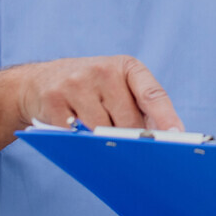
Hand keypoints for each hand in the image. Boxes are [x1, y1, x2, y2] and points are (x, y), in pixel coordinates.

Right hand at [12, 55, 182, 131]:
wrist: (40, 81)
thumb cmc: (92, 90)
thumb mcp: (118, 87)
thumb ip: (141, 108)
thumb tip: (162, 140)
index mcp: (127, 67)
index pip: (152, 93)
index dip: (165, 117)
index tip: (176, 136)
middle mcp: (103, 70)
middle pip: (127, 120)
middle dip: (130, 138)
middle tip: (129, 148)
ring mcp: (76, 83)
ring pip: (101, 130)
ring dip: (103, 141)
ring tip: (101, 138)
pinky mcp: (55, 100)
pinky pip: (75, 134)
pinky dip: (80, 141)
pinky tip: (77, 136)